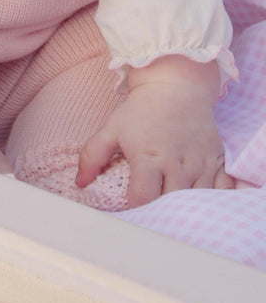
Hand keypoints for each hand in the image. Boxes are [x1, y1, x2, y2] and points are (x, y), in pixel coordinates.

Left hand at [76, 56, 233, 207]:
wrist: (176, 85)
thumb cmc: (141, 110)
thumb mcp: (112, 128)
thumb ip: (93, 155)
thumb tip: (81, 182)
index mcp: (149, 158)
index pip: (143, 198)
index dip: (134, 210)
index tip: (129, 211)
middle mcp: (178, 164)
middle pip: (172, 206)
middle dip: (160, 215)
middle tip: (151, 217)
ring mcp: (201, 165)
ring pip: (197, 204)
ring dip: (185, 211)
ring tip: (172, 212)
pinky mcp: (218, 162)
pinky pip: (221, 193)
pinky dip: (211, 202)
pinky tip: (199, 202)